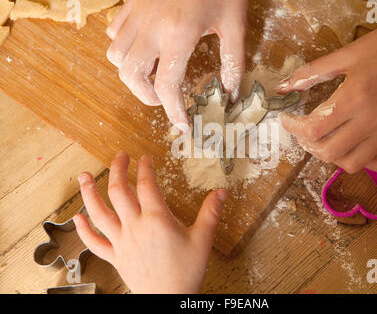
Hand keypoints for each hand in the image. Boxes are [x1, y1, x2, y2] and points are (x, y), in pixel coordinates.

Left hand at [74, 151, 227, 292]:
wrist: (169, 298)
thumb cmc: (186, 272)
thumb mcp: (203, 239)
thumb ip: (211, 213)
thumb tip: (221, 192)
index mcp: (156, 219)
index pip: (147, 184)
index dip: (145, 167)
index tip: (145, 158)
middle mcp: (135, 227)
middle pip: (119, 191)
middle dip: (117, 169)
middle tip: (120, 156)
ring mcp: (122, 241)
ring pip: (99, 213)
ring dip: (89, 193)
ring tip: (84, 177)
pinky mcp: (115, 256)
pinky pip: (95, 242)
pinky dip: (84, 230)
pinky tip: (77, 218)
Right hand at [106, 0, 247, 129]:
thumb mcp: (235, 23)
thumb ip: (233, 61)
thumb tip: (231, 93)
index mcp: (178, 35)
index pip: (167, 86)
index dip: (174, 112)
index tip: (182, 125)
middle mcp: (151, 27)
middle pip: (131, 75)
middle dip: (146, 96)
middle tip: (163, 99)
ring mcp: (137, 13)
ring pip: (116, 55)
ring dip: (132, 72)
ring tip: (151, 74)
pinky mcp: (131, 1)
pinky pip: (115, 32)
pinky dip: (124, 46)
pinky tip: (143, 46)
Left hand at [277, 1, 376, 173]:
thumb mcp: (348, 54)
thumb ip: (312, 72)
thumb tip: (284, 86)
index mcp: (355, 97)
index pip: (313, 128)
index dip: (292, 128)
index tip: (287, 120)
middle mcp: (373, 120)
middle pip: (328, 151)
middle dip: (307, 144)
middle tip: (303, 132)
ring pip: (352, 164)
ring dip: (331, 156)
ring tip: (326, 140)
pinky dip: (365, 162)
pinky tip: (356, 147)